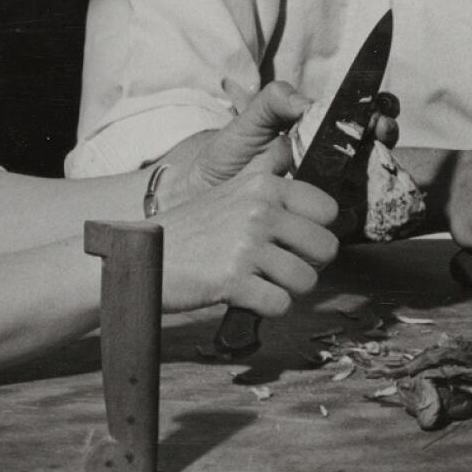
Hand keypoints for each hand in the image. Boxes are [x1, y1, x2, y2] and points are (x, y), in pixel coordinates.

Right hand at [154, 82, 341, 314]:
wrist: (143, 255)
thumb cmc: (191, 229)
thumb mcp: (231, 189)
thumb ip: (266, 177)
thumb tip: (297, 163)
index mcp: (263, 184)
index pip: (328, 210)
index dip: (319, 231)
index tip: (300, 241)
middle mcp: (259, 210)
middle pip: (326, 248)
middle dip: (310, 265)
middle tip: (284, 268)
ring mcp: (246, 245)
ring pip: (307, 280)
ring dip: (288, 290)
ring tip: (264, 282)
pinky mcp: (232, 280)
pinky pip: (280, 305)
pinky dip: (268, 308)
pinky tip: (248, 297)